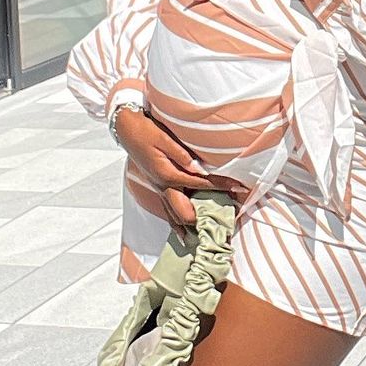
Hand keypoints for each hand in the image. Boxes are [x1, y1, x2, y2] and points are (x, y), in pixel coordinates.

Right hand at [113, 108, 249, 227]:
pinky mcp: (157, 188)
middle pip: (186, 214)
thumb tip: (199, 168)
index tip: (239, 188)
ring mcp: (158, 190)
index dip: (223, 186)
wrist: (125, 129)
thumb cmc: (145, 131)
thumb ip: (182, 154)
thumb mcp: (164, 138)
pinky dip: (177, 224)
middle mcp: (163, 187)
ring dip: (191, 227)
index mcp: (168, 175)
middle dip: (206, 220)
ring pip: (175, 218)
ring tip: (206, 236)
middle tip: (225, 221)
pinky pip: (168, 212)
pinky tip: (183, 234)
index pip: (202, 184)